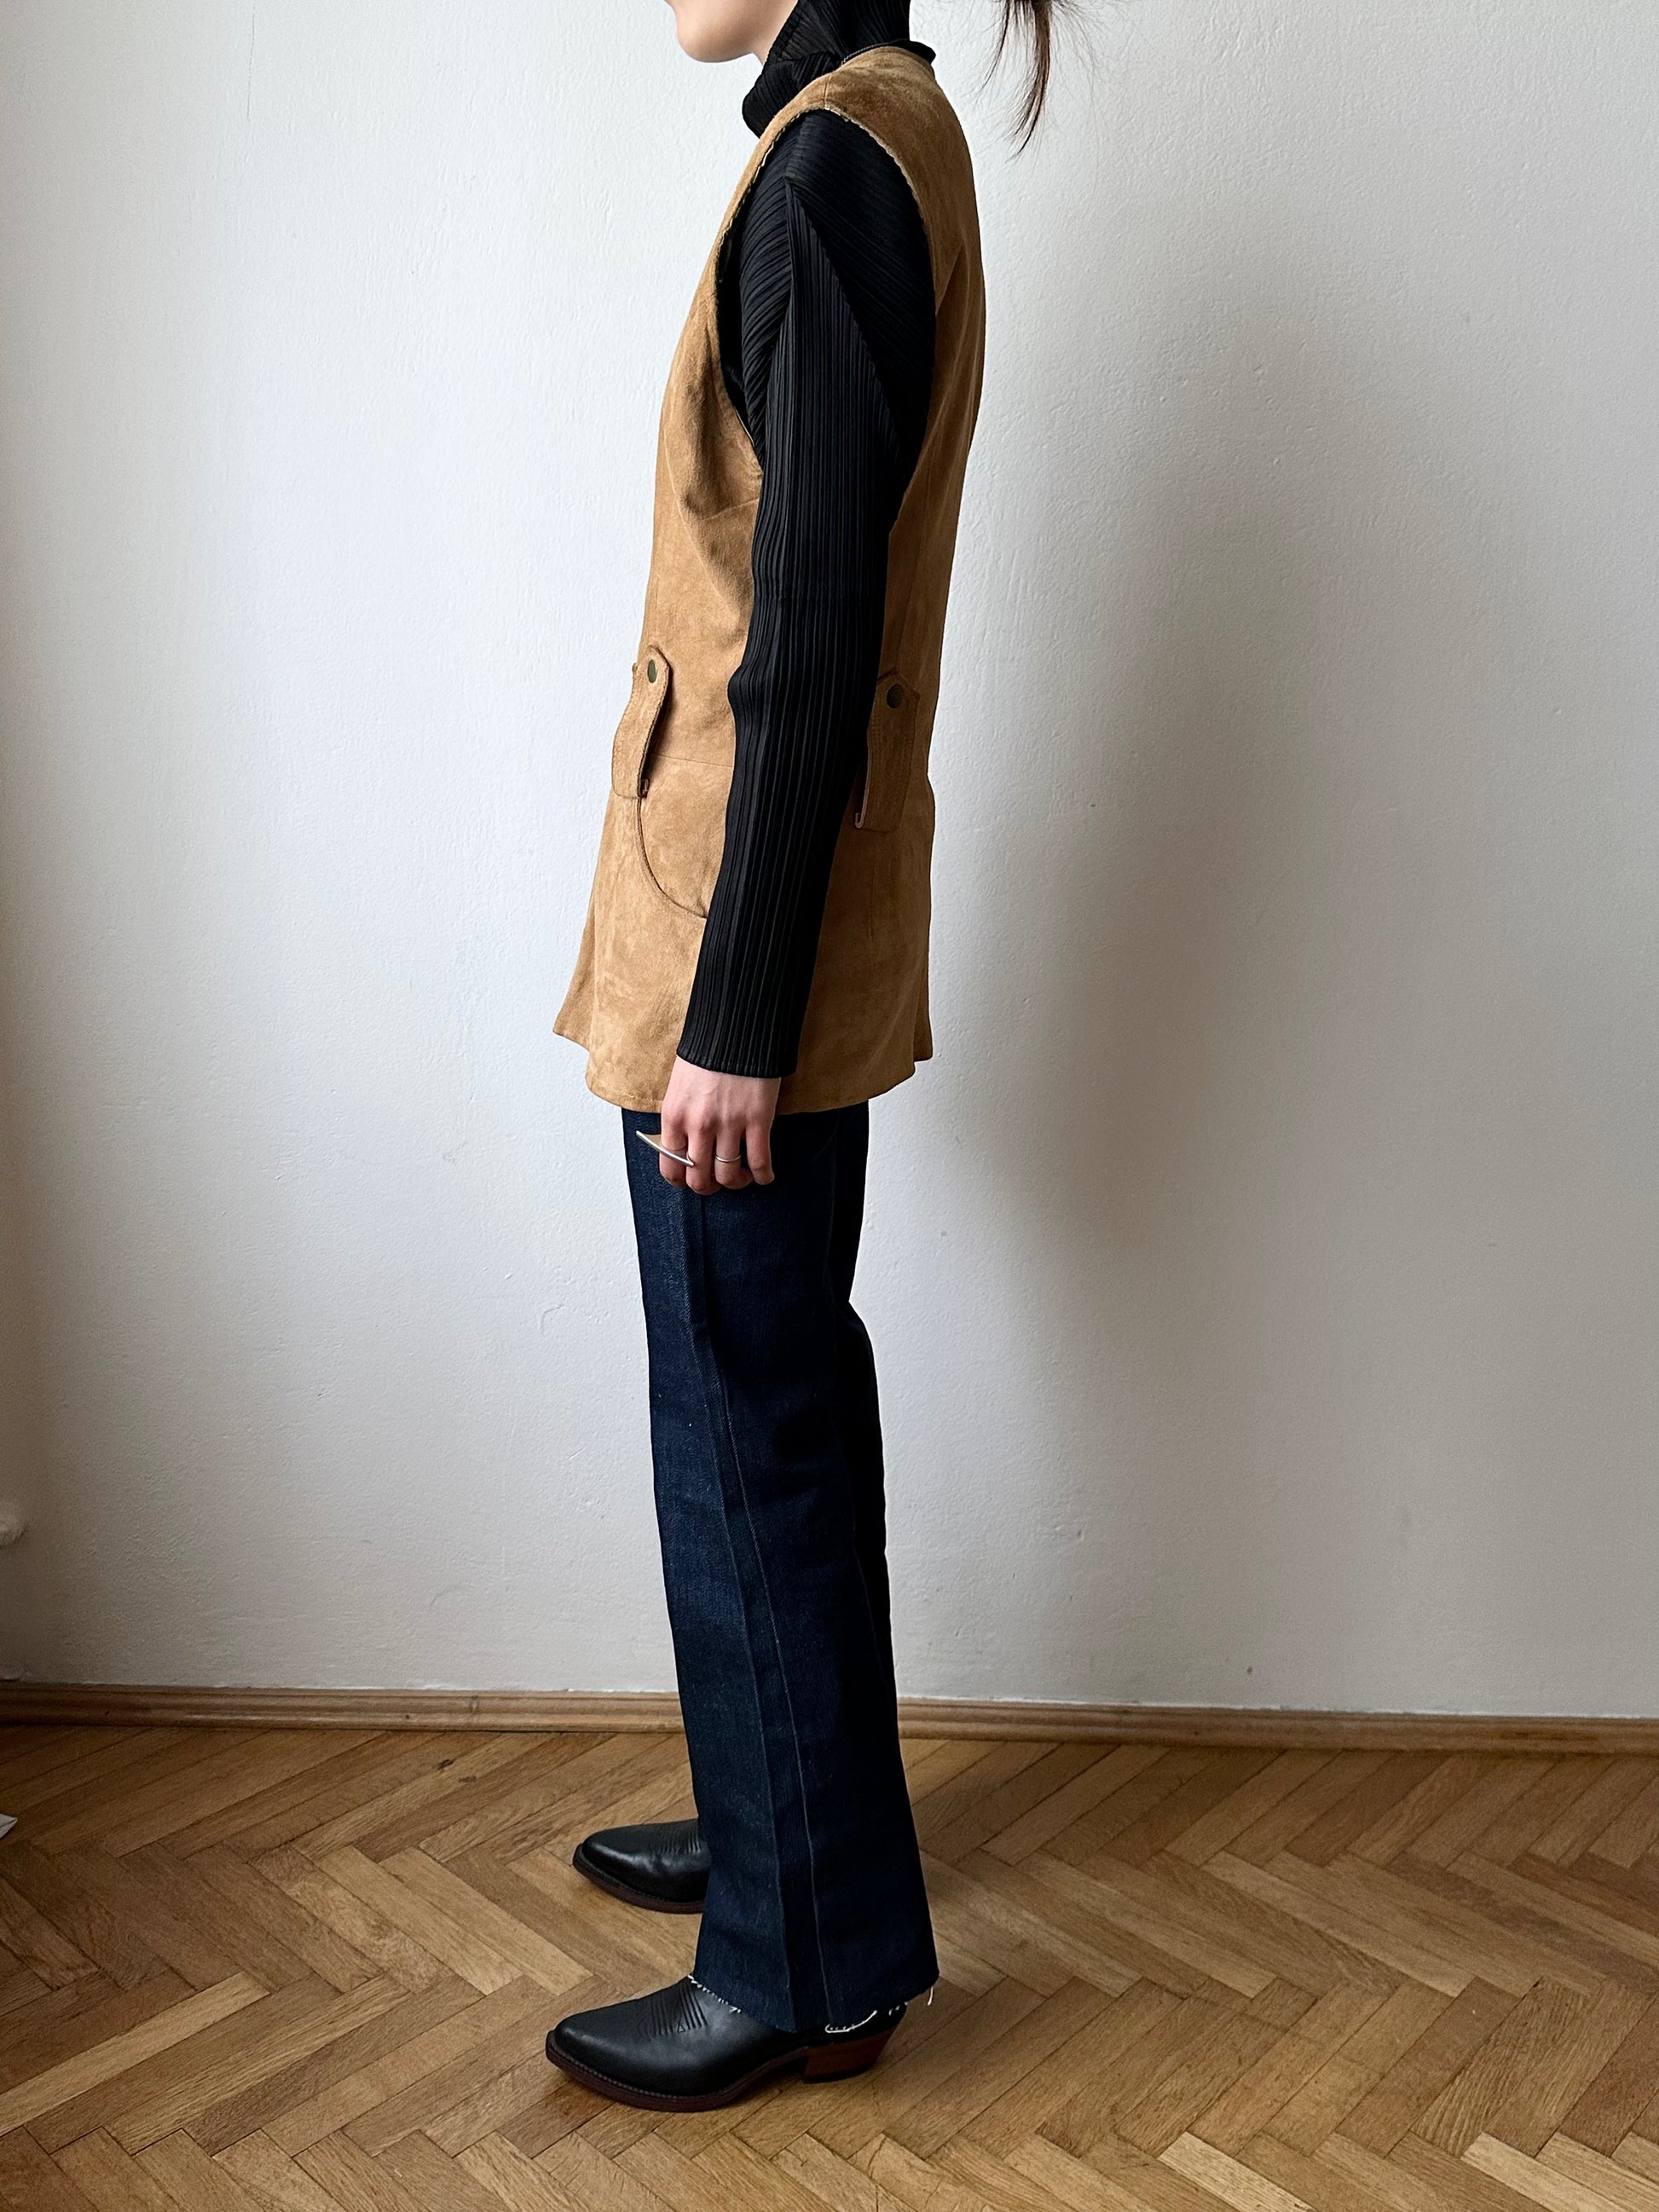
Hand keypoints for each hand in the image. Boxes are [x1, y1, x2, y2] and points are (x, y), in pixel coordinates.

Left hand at [658, 1056, 778, 1194]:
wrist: (736, 1028)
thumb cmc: (707, 1053)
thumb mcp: (679, 1087)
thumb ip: (680, 1118)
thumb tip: (684, 1147)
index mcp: (674, 1116)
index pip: (671, 1167)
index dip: (682, 1181)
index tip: (691, 1181)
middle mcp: (699, 1125)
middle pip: (700, 1178)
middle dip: (709, 1187)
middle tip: (717, 1182)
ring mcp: (729, 1124)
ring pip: (729, 1175)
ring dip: (736, 1182)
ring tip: (742, 1176)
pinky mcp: (757, 1120)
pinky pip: (759, 1161)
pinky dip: (763, 1175)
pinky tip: (765, 1176)